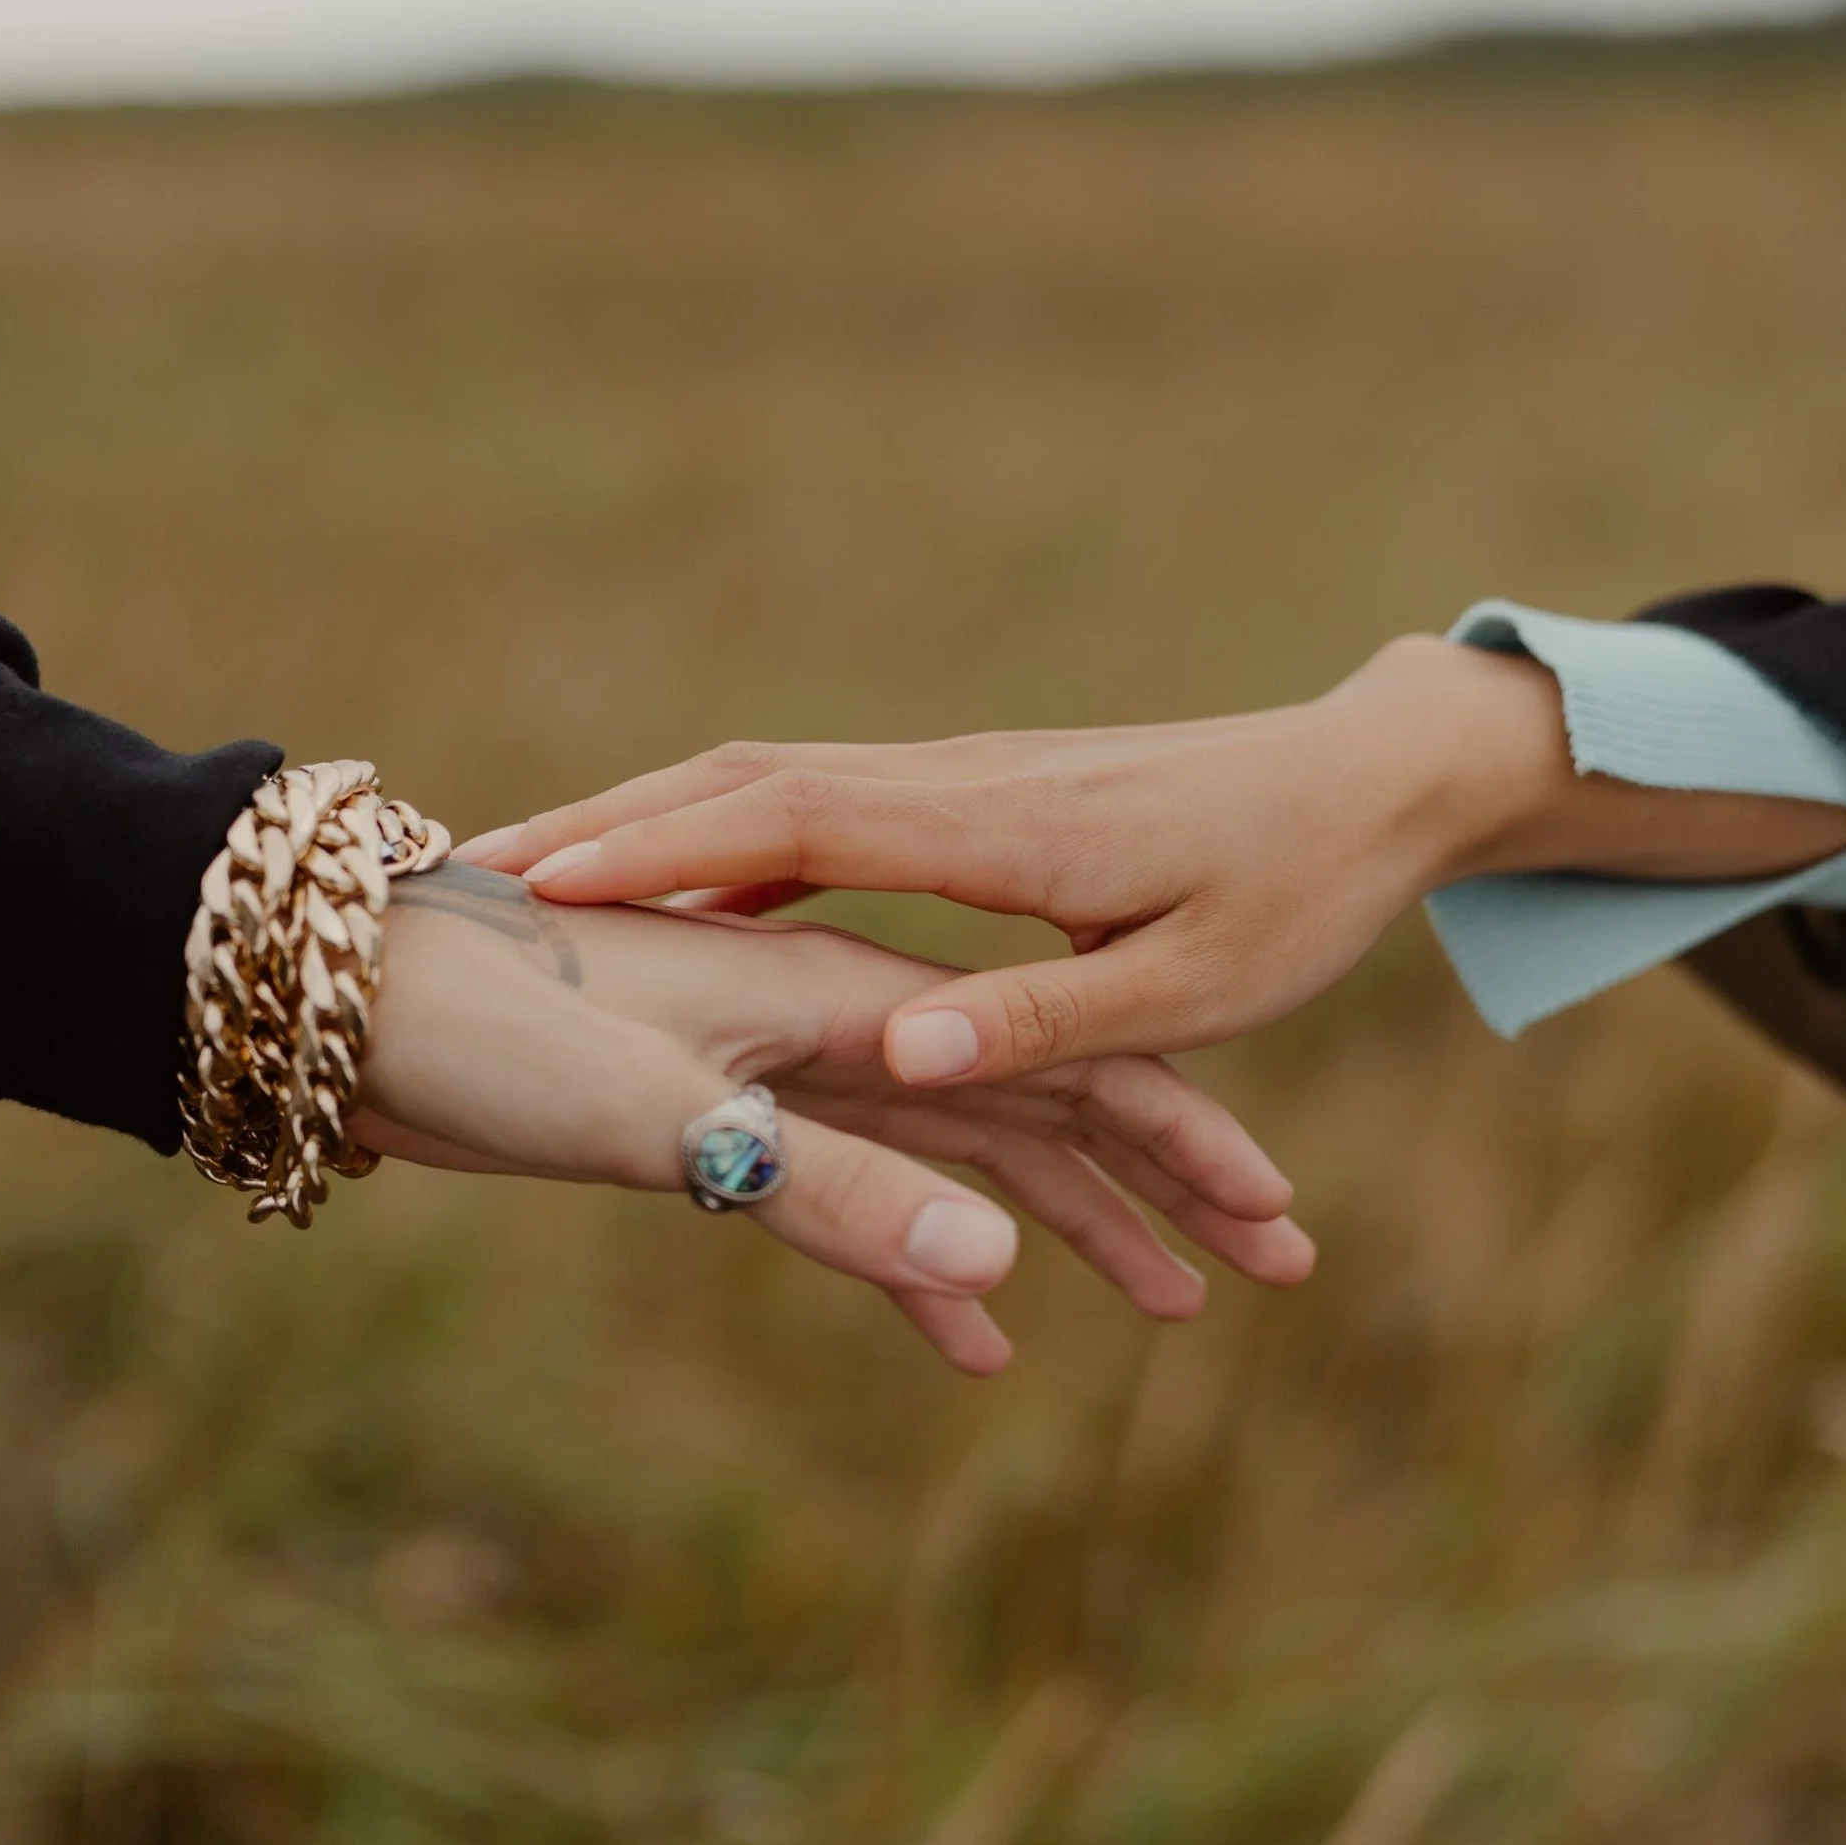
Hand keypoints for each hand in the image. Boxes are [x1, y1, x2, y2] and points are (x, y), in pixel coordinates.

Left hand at [353, 863, 1312, 1372]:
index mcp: (849, 992)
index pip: (1065, 1069)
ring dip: (1073, 1232)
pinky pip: (865, 1202)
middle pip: (1050, 1105)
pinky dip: (931, 1269)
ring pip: (971, 1154)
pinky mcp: (724, 1123)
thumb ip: (822, 1191)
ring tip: (1179, 1314)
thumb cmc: (487, 1033)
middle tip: (1279, 1270)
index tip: (1277, 1223)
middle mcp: (843, 1019)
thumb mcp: (658, 1117)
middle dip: (1166, 1186)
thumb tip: (992, 1270)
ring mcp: (788, 1071)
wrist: (345, 1005)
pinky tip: (982, 1344)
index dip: (1179, 1145)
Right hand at [457, 638, 1845, 1085]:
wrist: (1369, 778)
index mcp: (992, 831)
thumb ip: (1044, 1026)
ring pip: (771, 790)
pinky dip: (727, 836)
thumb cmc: (1296, 892)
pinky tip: (677, 885)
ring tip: (530, 874)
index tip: (538, 874)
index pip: (787, 814)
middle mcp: (955, 788)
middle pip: (745, 785)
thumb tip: (906, 1066)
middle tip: (476, 871)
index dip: (657, 844)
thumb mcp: (1191, 981)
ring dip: (657, 823)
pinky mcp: (975, 804)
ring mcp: (960, 787)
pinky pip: (820, 812)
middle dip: (613, 823)